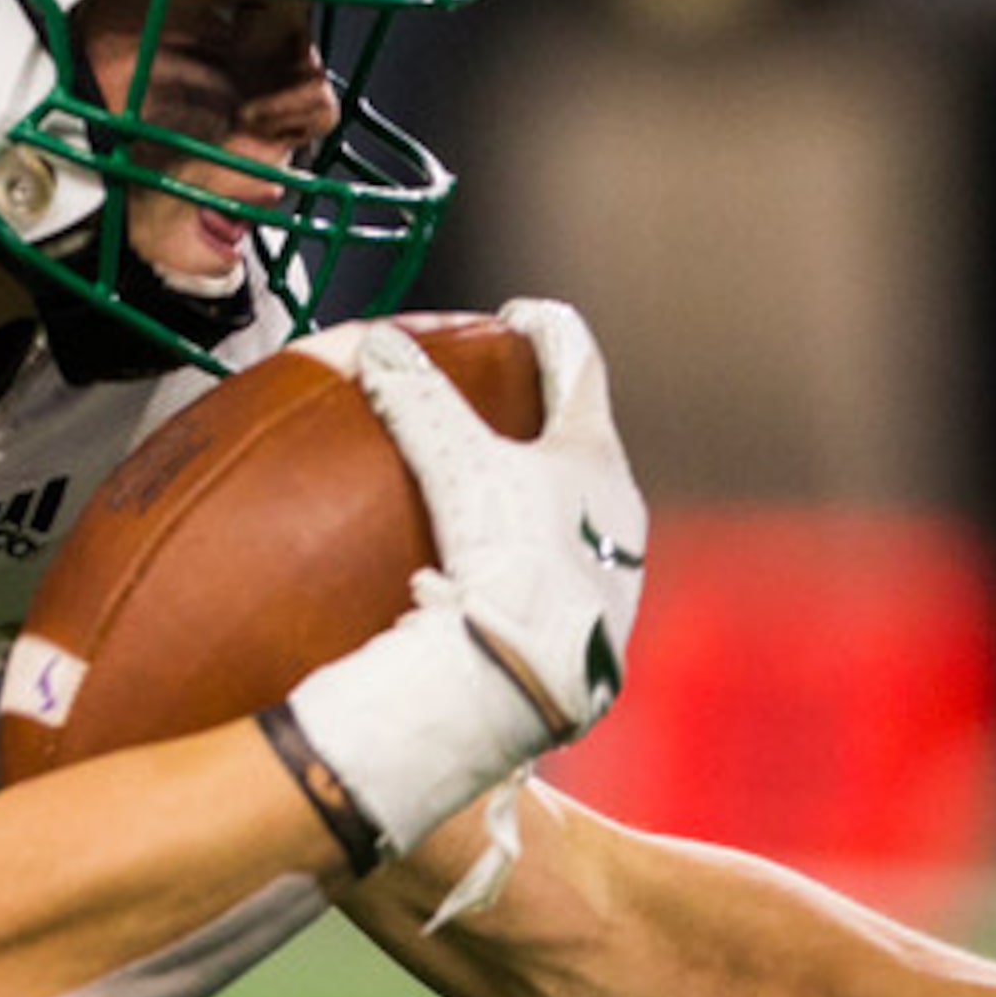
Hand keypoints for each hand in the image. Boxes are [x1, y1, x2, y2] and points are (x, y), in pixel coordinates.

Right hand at [279, 300, 647, 858]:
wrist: (534, 680)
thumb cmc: (507, 559)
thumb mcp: (455, 465)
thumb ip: (416, 400)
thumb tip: (376, 343)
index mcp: (597, 457)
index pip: (578, 365)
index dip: (547, 329)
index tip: (517, 315)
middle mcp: (619, 513)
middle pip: (584, 439)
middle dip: (543, 414)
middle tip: (503, 395)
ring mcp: (612, 578)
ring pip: (578, 512)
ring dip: (539, 490)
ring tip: (490, 490)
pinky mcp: (590, 634)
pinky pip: (557, 573)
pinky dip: (524, 555)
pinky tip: (484, 577)